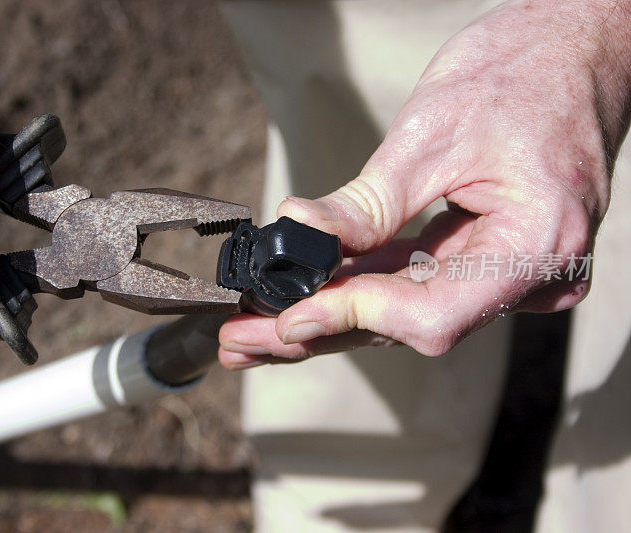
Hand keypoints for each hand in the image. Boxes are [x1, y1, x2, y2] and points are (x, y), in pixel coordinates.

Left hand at [219, 0, 630, 368]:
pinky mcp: (488, 258)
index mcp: (535, 244)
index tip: (288, 316)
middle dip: (321, 327)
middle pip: (408, 322)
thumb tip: (300, 237)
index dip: (352, 316)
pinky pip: (418, 282)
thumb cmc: (523, 72)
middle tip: (247, 340)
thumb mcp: (432, 135)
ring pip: (405, 308)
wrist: (575, 49)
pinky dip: (361, 285)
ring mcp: (512, 271)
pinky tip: (306, 293)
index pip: (430, 314)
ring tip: (258, 326)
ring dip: (332, 312)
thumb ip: (368, 203)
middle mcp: (531, 274)